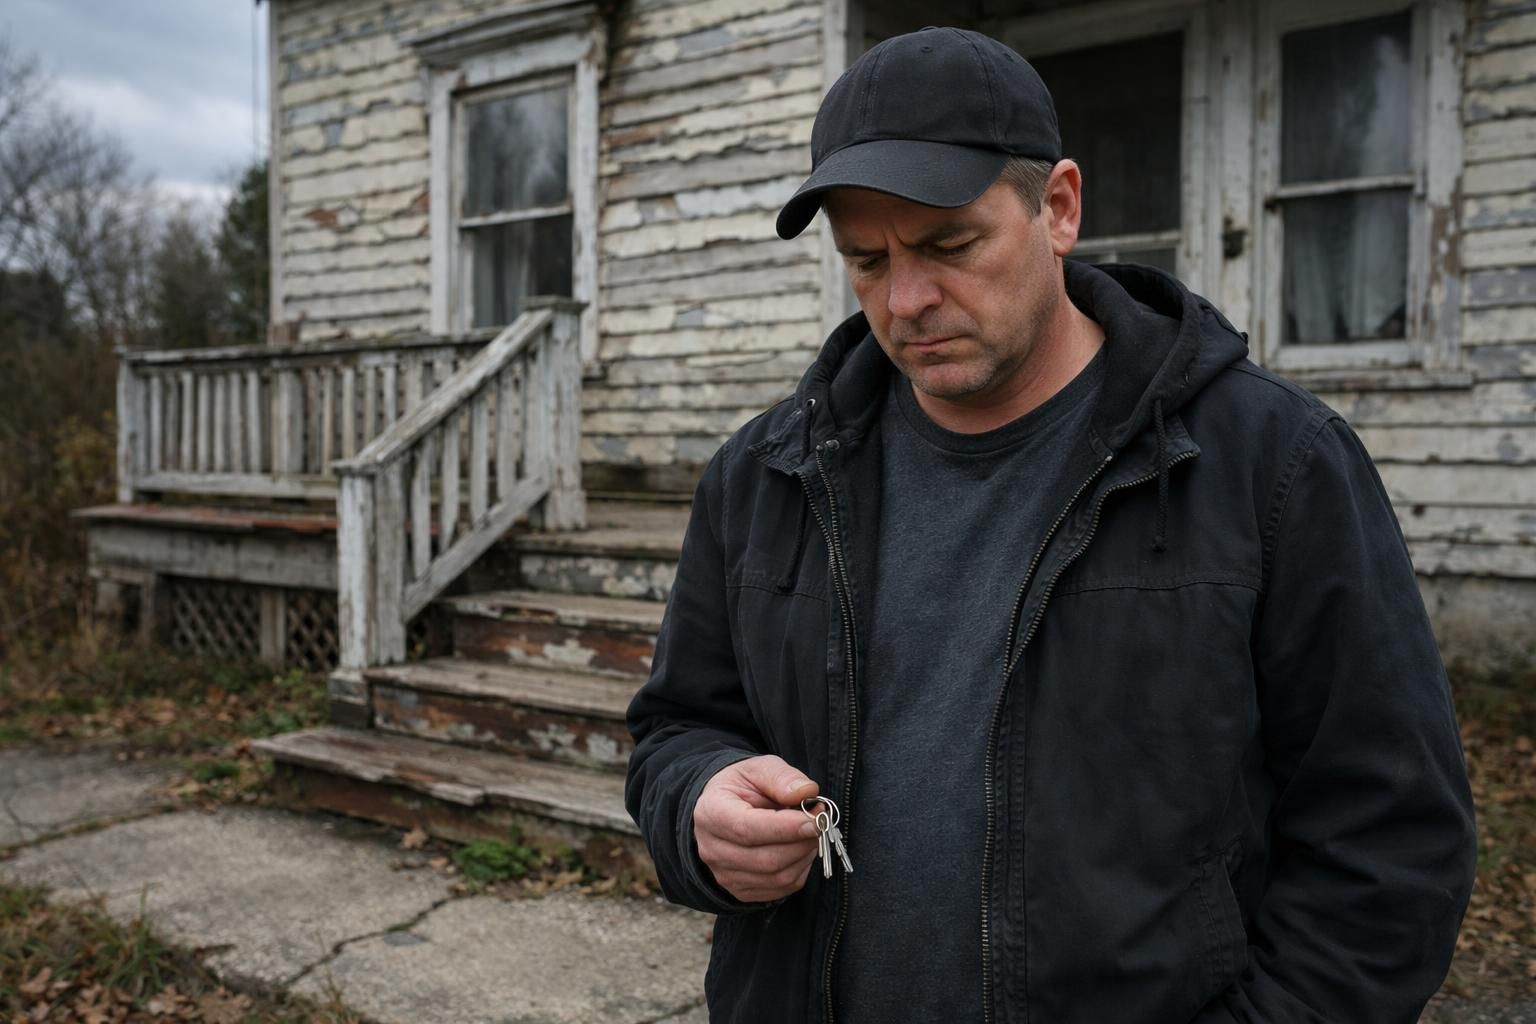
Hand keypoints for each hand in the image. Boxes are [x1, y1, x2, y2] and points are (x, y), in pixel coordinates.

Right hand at [694, 755, 821, 902]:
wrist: (724, 809)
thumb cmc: (743, 787)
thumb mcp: (759, 769)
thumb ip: (782, 778)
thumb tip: (807, 793)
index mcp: (711, 813)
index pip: (747, 829)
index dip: (784, 828)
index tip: (814, 820)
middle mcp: (712, 849)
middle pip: (765, 859)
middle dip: (801, 843)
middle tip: (820, 822)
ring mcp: (724, 875)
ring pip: (777, 877)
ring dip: (804, 855)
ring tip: (810, 832)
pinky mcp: (741, 891)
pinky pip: (781, 888)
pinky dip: (800, 869)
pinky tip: (799, 848)